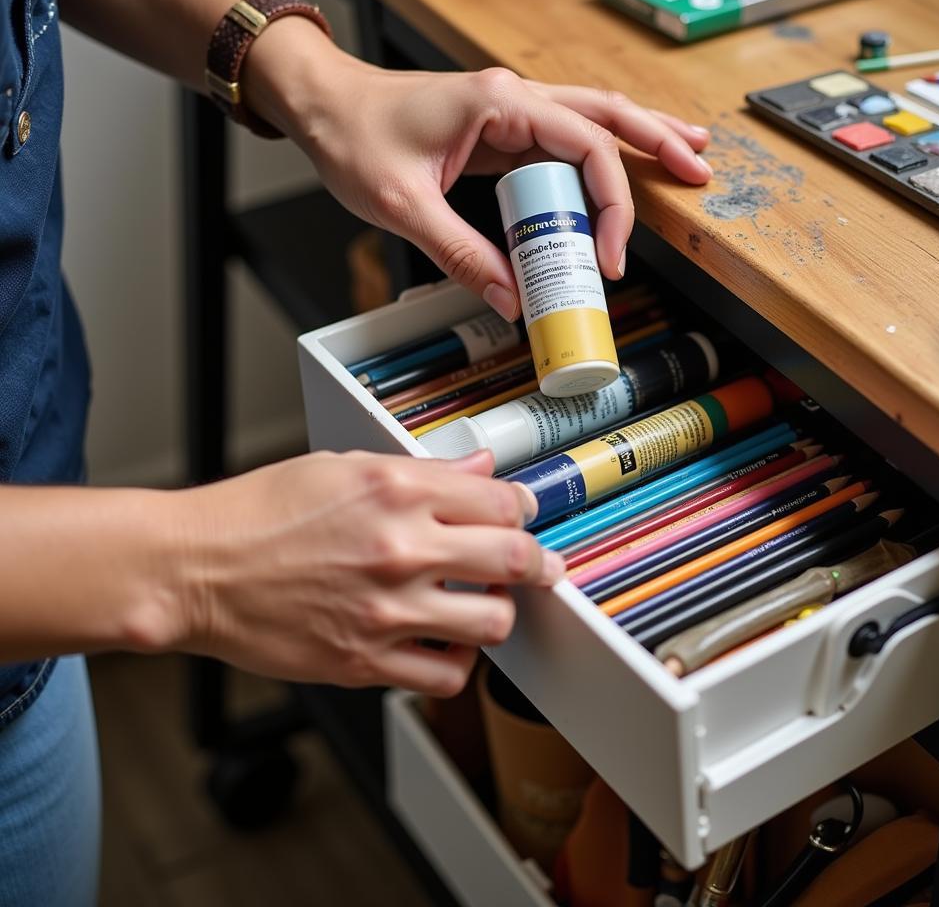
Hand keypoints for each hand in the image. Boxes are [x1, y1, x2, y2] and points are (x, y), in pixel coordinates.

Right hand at [172, 450, 561, 695]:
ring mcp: (386, 610)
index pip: (502, 501)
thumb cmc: (258, 514)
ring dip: (497, 613)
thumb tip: (478, 466)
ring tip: (480, 605)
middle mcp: (400, 548)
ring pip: (493, 623)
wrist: (196, 569)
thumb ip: (421, 470)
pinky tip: (443, 642)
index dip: (524, 510)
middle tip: (539, 568)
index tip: (524, 518)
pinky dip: (458, 661)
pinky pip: (446, 675)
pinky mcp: (365, 661)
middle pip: (514, 560)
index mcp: (397, 490)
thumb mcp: (342, 468)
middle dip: (538, 563)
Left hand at [243, 22, 710, 320]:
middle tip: (700, 169)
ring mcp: (509, 110)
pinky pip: (561, 141)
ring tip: (687, 154)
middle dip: (657, 141)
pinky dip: (598, 154)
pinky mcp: (499, 129)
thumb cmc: (352, 135)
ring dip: (640, 136)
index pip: (585, 146)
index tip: (609, 259)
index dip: (609, 205)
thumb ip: (461, 255)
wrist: (321, 104)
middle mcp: (513, 98)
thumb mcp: (403, 205)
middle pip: (606, 115)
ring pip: (592, 119)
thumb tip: (513, 301)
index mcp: (499, 103)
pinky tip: (618, 168)